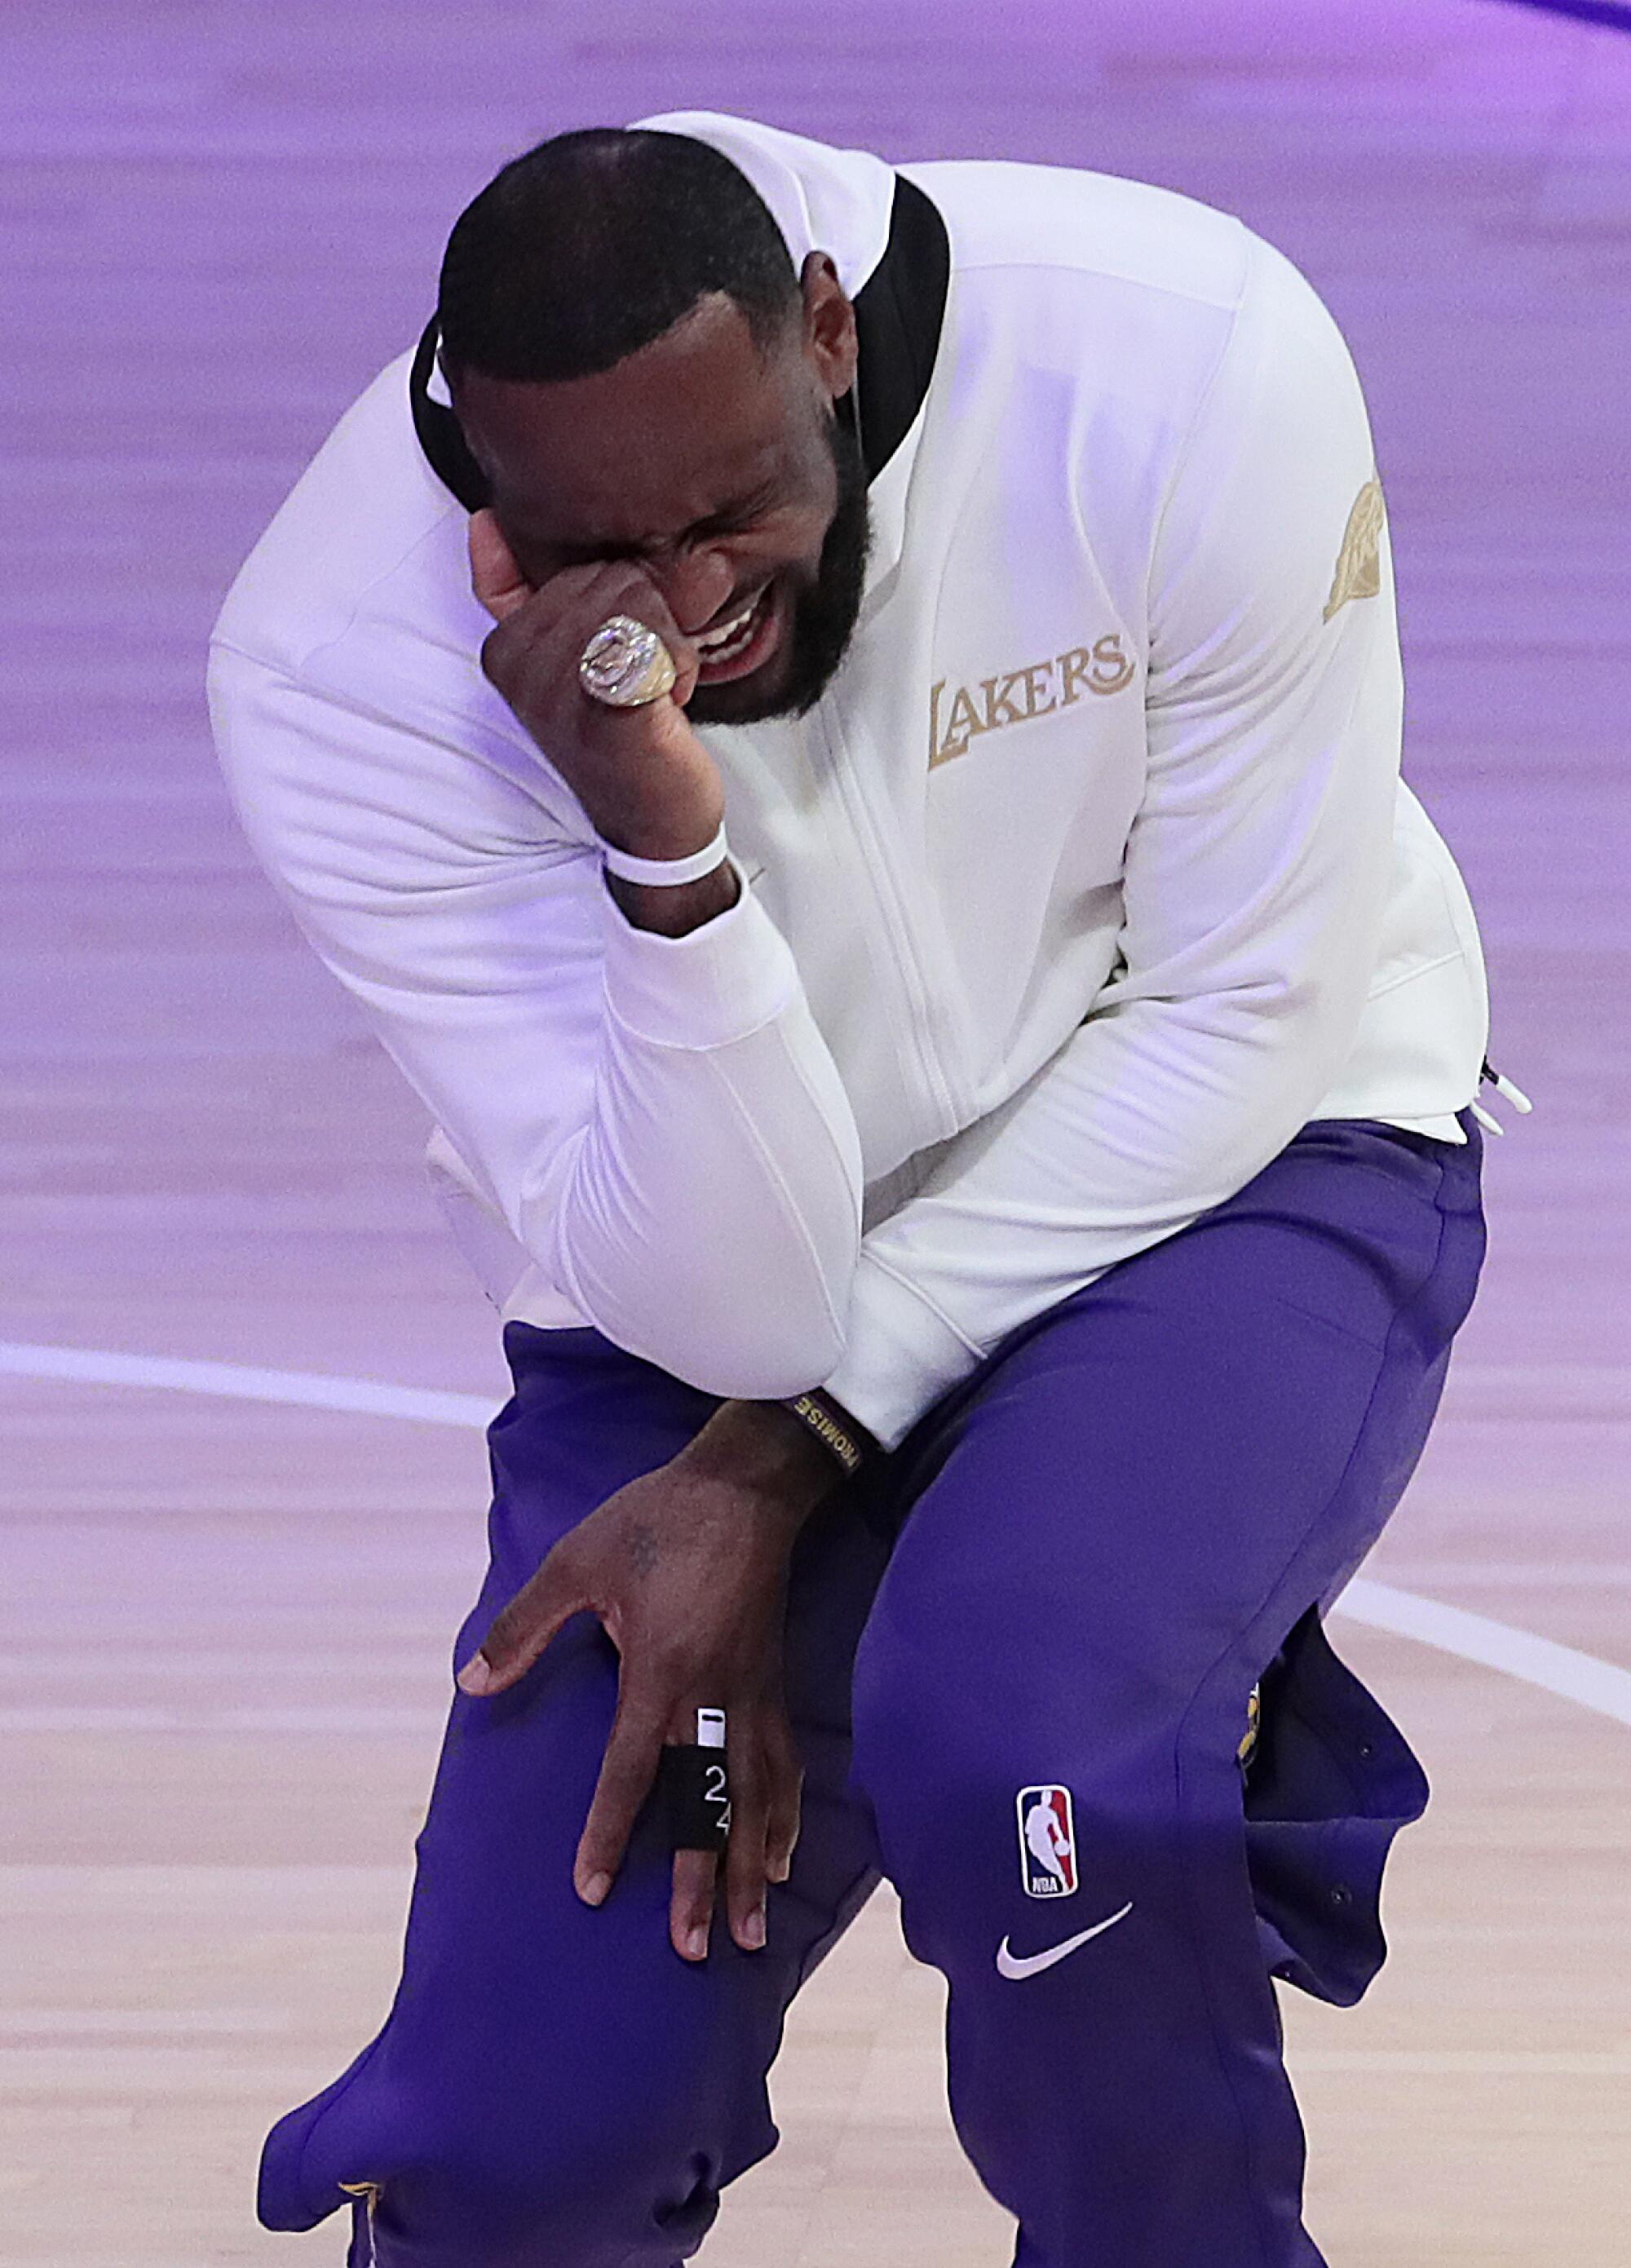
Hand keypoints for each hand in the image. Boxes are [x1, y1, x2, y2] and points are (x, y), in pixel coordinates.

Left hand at [454, 1408, 841, 1960]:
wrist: (747, 1485)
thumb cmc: (657, 1518)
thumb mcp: (578, 1560)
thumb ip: (524, 1625)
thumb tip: (471, 1683)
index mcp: (661, 1669)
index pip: (632, 1769)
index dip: (610, 1832)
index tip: (594, 1889)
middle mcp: (713, 1694)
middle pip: (709, 1802)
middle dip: (704, 1879)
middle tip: (695, 1948)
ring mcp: (752, 1691)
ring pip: (757, 1795)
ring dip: (754, 1864)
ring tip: (750, 1930)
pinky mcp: (774, 1681)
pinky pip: (785, 1763)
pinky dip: (786, 1815)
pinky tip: (784, 1854)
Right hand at [469, 510, 725, 859]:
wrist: (657, 824)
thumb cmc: (620, 737)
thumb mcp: (564, 659)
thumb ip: (521, 592)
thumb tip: (485, 523)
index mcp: (505, 649)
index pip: (575, 565)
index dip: (618, 603)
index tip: (614, 660)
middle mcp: (522, 669)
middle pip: (611, 575)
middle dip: (648, 618)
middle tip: (640, 678)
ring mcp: (561, 690)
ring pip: (639, 597)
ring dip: (668, 642)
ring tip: (653, 689)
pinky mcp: (610, 708)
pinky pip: (657, 635)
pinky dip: (680, 663)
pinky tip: (668, 701)